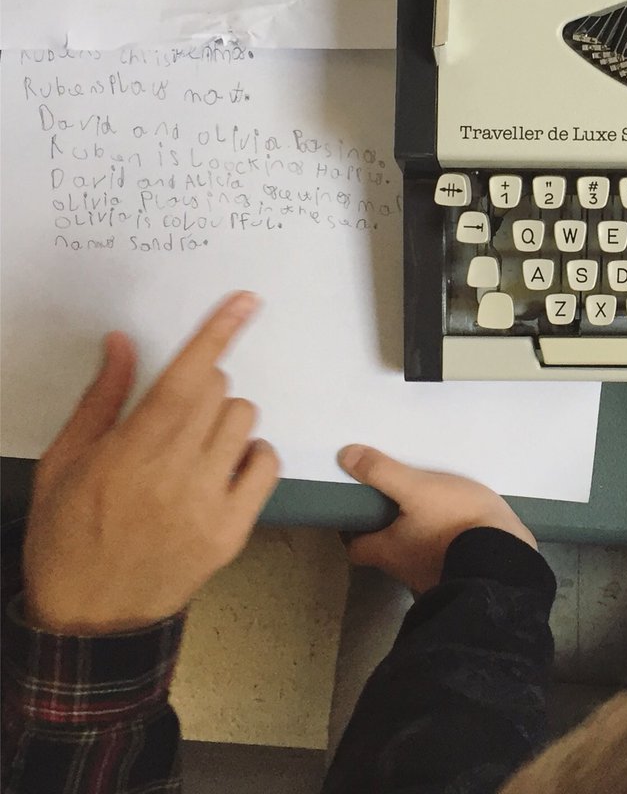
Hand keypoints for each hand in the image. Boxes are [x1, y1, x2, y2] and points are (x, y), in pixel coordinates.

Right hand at [22, 292, 279, 634]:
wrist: (88, 618)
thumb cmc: (66, 535)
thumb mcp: (65, 462)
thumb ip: (102, 398)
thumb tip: (122, 342)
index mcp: (129, 452)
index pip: (185, 377)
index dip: (217, 333)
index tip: (244, 301)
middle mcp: (174, 473)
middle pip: (219, 392)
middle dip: (203, 387)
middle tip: (176, 415)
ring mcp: (209, 504)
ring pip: (244, 422)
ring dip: (225, 421)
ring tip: (195, 448)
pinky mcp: (232, 531)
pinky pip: (266, 465)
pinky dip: (252, 456)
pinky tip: (223, 470)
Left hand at [338, 445, 535, 592]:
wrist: (505, 557)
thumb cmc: (455, 522)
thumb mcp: (418, 488)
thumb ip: (383, 473)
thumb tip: (345, 457)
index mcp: (389, 552)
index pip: (356, 548)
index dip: (354, 530)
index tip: (359, 510)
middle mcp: (407, 571)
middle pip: (387, 551)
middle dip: (390, 530)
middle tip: (398, 502)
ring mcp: (436, 577)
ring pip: (417, 555)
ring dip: (420, 537)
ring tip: (433, 509)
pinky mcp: (464, 575)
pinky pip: (447, 557)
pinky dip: (447, 543)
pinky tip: (460, 525)